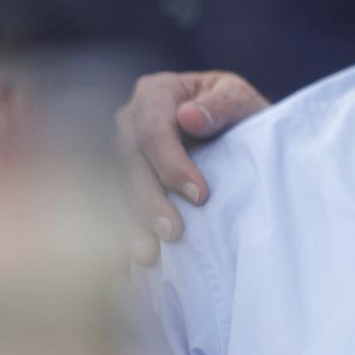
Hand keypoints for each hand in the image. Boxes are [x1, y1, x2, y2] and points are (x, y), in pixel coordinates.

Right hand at [115, 71, 267, 265]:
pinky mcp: (121, 179)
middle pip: (129, 162)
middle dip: (150, 200)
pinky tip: (127, 262)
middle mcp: (129, 120)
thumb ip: (223, 104)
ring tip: (148, 255)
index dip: (172, 164)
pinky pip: (112, 206)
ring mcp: (120, 151)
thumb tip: (189, 117)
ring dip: (131, 221)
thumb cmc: (238, 111)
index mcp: (156, 93)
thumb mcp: (241, 100)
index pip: (154, 130)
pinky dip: (120, 231)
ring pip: (116, 187)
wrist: (235, 129)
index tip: (201, 196)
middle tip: (174, 233)